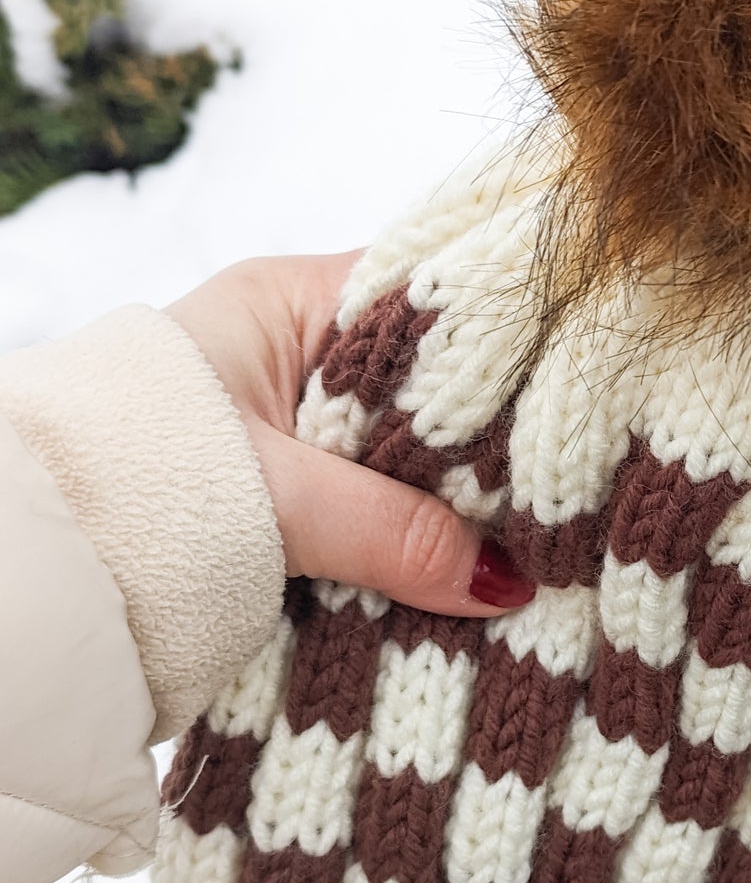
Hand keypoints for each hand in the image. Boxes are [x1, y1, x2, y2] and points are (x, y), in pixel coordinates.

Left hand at [167, 253, 533, 618]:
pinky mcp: (276, 493)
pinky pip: (366, 509)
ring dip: (442, 509)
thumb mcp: (279, 500)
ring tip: (525, 549)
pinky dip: (402, 543)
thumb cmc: (133, 492)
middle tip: (560, 492)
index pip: (429, 300)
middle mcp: (290, 352)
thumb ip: (395, 533)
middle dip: (480, 448)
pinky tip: (454, 580)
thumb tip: (507, 582)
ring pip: (399, 457)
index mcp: (288, 303)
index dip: (502, 349)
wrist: (25, 570)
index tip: (565, 403)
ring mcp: (283, 424)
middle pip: (422, 388)